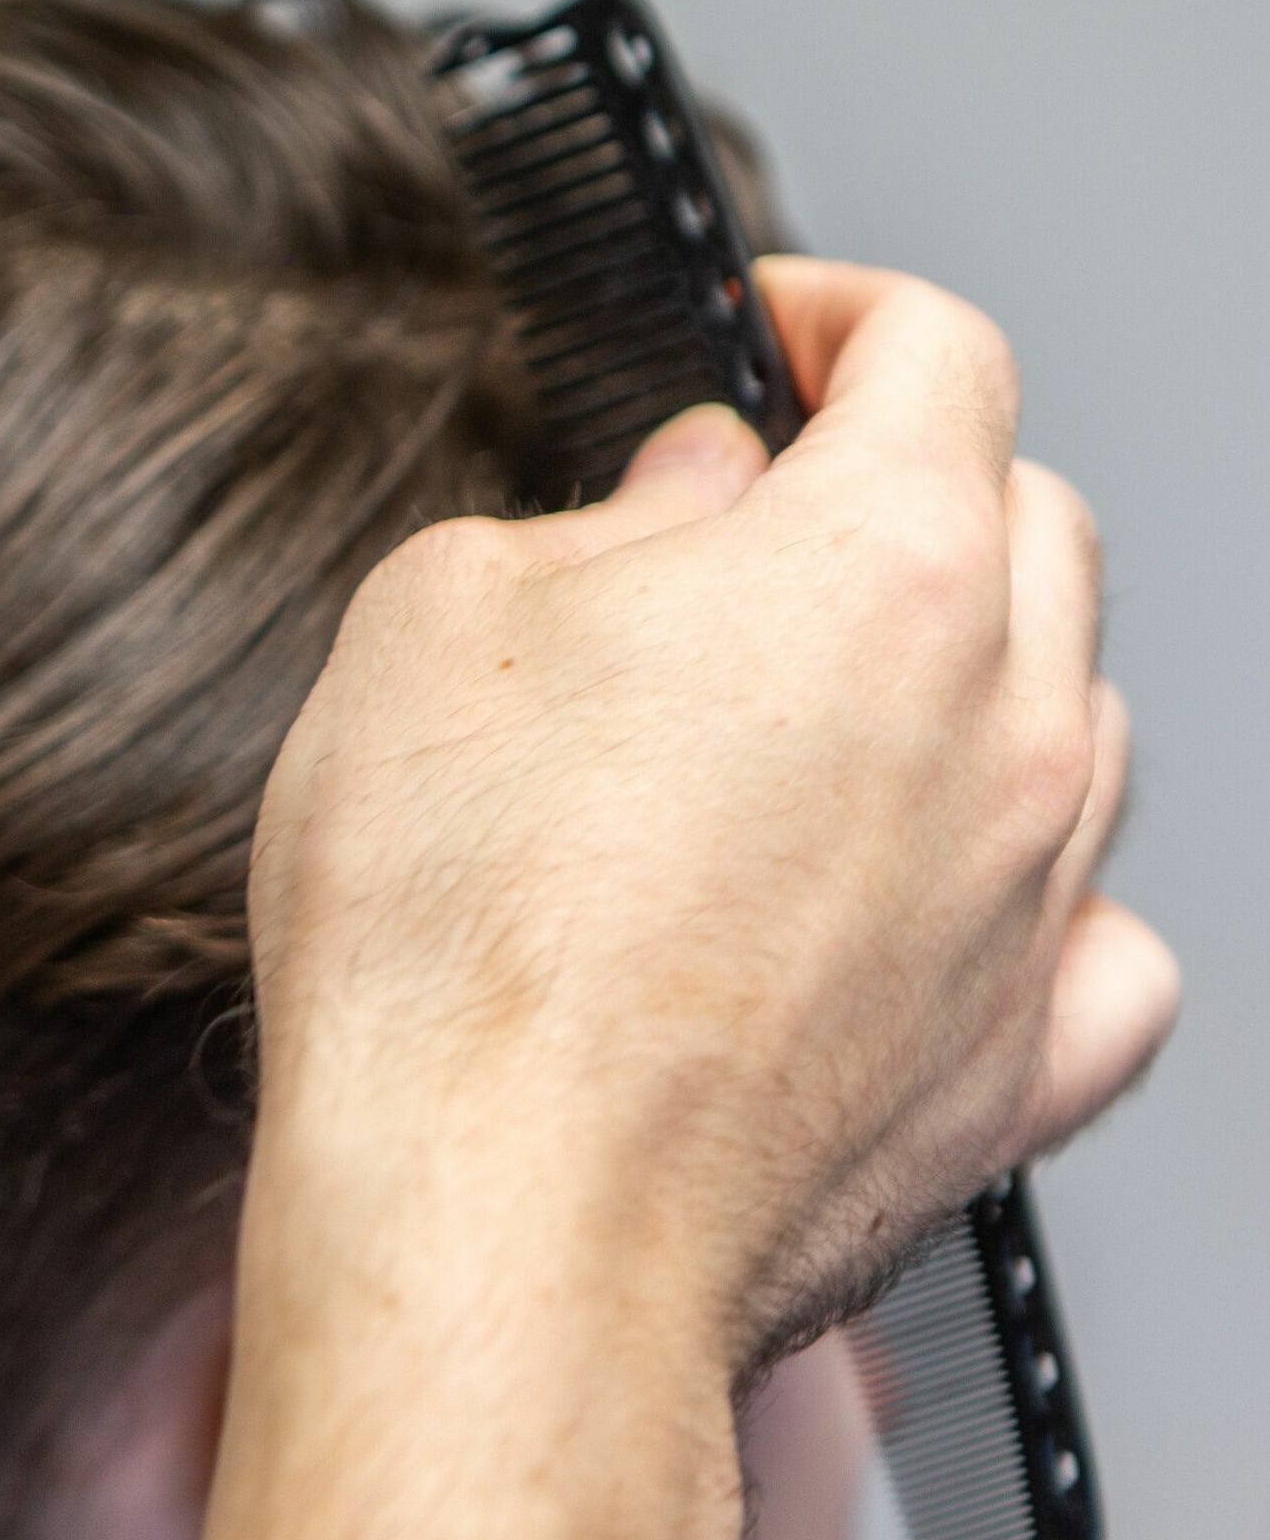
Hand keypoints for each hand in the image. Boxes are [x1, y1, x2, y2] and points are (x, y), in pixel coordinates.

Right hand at [162, 260, 1176, 1539]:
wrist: (499, 1223)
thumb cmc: (451, 938)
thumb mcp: (438, 623)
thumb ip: (594, 523)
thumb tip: (685, 506)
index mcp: (877, 568)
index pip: (937, 358)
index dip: (843, 315)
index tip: (780, 333)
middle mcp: (1001, 725)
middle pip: (1031, 524)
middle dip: (912, 484)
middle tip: (769, 521)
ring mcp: (1033, 908)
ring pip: (1075, 721)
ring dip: (971, 678)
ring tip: (821, 717)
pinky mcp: (1016, 1075)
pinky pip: (1102, 942)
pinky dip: (1035, 895)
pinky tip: (938, 907)